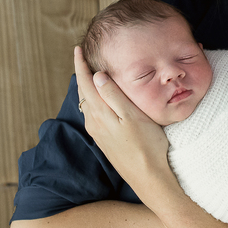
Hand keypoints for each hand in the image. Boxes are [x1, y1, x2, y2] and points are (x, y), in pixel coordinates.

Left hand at [74, 46, 172, 192]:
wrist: (149, 177)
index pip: (85, 83)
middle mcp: (94, 122)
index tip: (78, 49)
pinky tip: (102, 98)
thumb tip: (96, 76)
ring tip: (92, 73)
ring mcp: (98, 132)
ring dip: (88, 86)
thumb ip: (114, 95)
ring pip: (88, 103)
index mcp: (99, 114)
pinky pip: (94, 112)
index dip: (81, 65)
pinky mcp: (105, 139)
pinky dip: (94, 99)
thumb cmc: (146, 145)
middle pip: (83, 92)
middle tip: (84, 56)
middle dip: (83, 73)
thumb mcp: (132, 116)